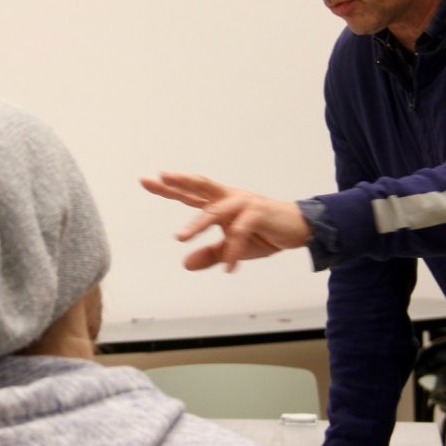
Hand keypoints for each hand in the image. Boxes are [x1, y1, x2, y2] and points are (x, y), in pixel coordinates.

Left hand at [140, 171, 310, 271]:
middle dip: (178, 182)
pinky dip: (232, 251)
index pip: (190, 194)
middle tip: (159, 178)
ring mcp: (243, 203)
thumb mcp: (233, 250)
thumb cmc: (265, 234)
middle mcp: (228, 198)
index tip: (146, 181)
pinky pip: (239, 232)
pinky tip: (229, 267)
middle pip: (199, 186)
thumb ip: (211, 255)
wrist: (299, 230)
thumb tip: (186, 263)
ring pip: (214, 211)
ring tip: (180, 237)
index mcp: (220, 203)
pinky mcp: (258, 212)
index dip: (168, 188)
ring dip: (197, 224)